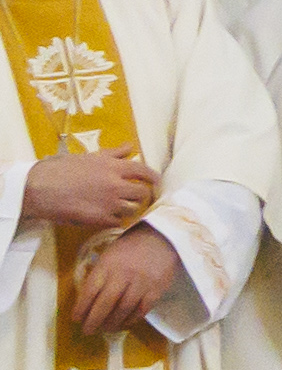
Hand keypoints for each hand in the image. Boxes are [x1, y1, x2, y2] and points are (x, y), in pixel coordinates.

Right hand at [17, 148, 153, 237]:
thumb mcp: (88, 156)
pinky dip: (115, 220)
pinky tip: (107, 216)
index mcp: (114, 167)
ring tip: (120, 207)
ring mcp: (109, 203)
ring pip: (132, 209)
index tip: (155, 182)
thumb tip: (130, 147)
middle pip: (143, 193)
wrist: (37, 188)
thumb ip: (112, 154)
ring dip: (128, 208)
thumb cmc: (59, 169)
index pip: (145, 172)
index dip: (153, 178)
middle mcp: (116, 185)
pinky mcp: (99, 219)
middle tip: (136, 197)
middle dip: (141, 195)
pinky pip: (118, 222)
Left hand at [58, 226, 177, 337]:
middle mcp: (124, 275)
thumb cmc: (130, 248)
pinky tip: (124, 323)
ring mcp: (142, 283)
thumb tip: (87, 298)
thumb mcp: (109, 255)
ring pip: (124, 309)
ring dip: (112, 323)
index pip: (90, 290)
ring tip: (105, 329)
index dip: (81, 307)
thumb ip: (99, 274)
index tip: (76, 319)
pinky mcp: (157, 290)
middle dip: (94, 320)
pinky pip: (142, 310)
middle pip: (106, 303)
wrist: (162, 238)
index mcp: (108, 265)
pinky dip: (131, 320)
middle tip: (87, 330)